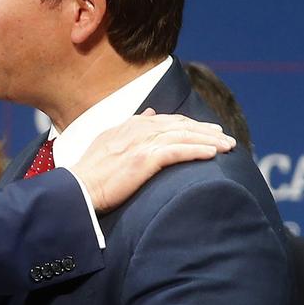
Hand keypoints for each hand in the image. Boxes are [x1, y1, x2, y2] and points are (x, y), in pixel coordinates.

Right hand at [70, 110, 234, 212]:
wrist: (76, 190)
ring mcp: (140, 144)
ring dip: (208, 141)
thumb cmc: (88, 174)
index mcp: (128, 126)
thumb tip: (150, 114)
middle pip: (180, 125)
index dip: (190, 125)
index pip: (167, 121)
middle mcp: (136, 130)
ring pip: (183, 137)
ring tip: (227, 147)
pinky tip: (212, 154)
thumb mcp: (107, 142)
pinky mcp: (143, 159)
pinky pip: (177, 152)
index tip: (208, 131)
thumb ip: (130, 127)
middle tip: (227, 138)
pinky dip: (196, 151)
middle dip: (206, 131)